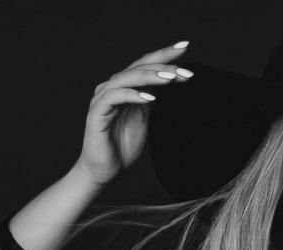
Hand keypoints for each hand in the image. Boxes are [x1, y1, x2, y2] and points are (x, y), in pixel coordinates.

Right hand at [73, 41, 191, 186]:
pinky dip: (133, 95)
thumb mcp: (147, 118)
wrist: (105, 170)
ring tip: (170, 78)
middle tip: (185, 70)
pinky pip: (114, 97)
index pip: (146, 64)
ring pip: (127, 78)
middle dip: (163, 66)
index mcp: (126, 87)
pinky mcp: (96, 113)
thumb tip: (172, 80)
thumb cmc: (123, 145)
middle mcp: (113, 87)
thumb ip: (154, 99)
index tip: (186, 46)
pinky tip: (150, 98)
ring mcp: (103, 98)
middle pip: (139, 67)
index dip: (165, 54)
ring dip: (150, 77)